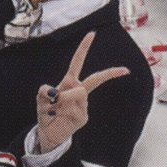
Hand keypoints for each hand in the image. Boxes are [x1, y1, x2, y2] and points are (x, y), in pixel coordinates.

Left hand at [35, 32, 129, 153]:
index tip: (92, 34)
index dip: (84, 47)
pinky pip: (73, 109)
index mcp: (69, 82)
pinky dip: (62, 112)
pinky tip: (60, 118)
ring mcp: (83, 104)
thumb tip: (58, 92)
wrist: (48, 133)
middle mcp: (78, 91)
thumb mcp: (41, 98)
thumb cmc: (46, 112)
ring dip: (62, 100)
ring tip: (54, 110)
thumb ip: (45, 91)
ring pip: (77, 93)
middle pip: (95, 79)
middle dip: (110, 74)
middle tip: (125, 69)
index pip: (77, 62)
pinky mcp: (84, 116)